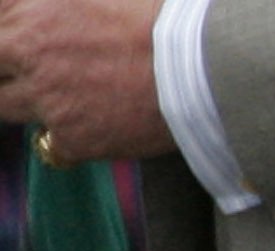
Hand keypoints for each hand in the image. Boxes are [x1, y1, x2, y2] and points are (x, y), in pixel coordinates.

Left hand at [0, 0, 169, 160]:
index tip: (14, 40)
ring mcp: (43, 97)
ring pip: (2, 106)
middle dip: (2, 65)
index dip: (5, 30)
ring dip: (19, 101)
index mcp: (28, 4)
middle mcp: (25, 48)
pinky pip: (47, 146)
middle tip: (20, 70)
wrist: (190, 68)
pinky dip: (61, 141)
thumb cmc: (150, 17)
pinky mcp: (68, 138)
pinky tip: (86, 128)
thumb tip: (52, 11)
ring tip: (49, 98)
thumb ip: (55, 4)